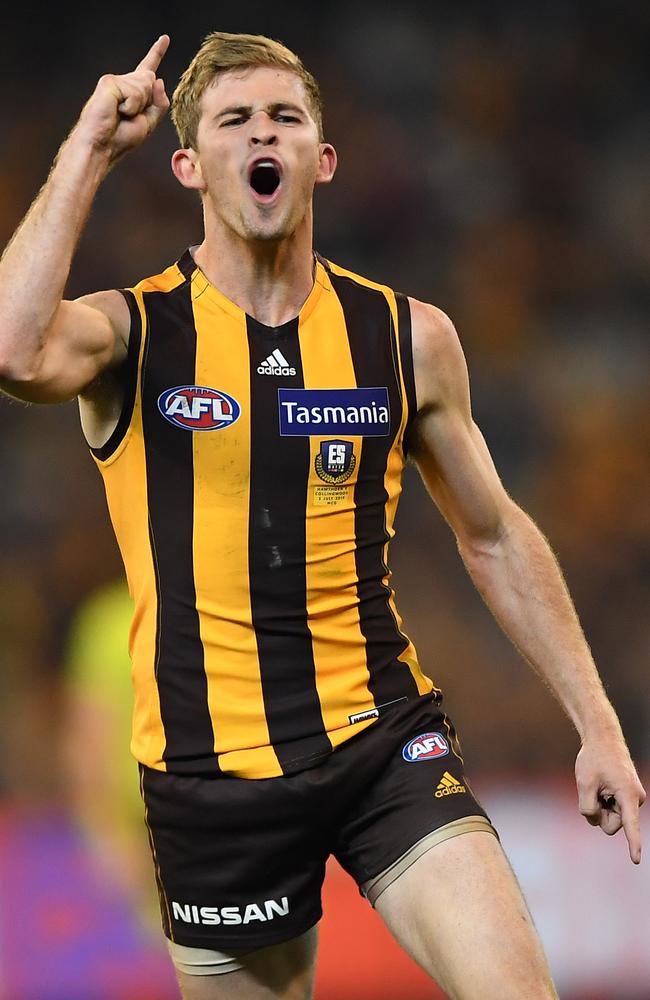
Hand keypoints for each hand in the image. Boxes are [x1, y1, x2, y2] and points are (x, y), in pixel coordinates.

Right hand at [76, 35, 169, 162]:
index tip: (165, 38)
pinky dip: (131, 107)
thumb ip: (159, 103)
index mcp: (132, 91)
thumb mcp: (148, 122)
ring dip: (138, 106)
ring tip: (121, 115)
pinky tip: (117, 111)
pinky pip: (135, 92)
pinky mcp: (109, 82)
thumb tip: (158, 79)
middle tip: (128, 117)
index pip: (147, 69)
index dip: (157, 53)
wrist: (102, 146)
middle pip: (151, 80)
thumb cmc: (120, 138)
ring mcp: (115, 80)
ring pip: (145, 86)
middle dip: (147, 102)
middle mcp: (123, 82)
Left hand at [575, 737, 645, 862]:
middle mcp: (635, 799)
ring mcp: (632, 799)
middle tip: (593, 789)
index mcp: (627, 795)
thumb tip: (595, 821)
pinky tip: (601, 785)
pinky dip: (602, 801)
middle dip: (599, 813)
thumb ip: (587, 807)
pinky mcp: (627, 798)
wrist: (603, 739)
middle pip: (611, 825)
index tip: (636, 860)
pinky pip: (611, 810)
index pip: (630, 825)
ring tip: (598, 785)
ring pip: (610, 818)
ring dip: (599, 806)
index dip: (633, 844)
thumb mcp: (584, 783)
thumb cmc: (594, 758)